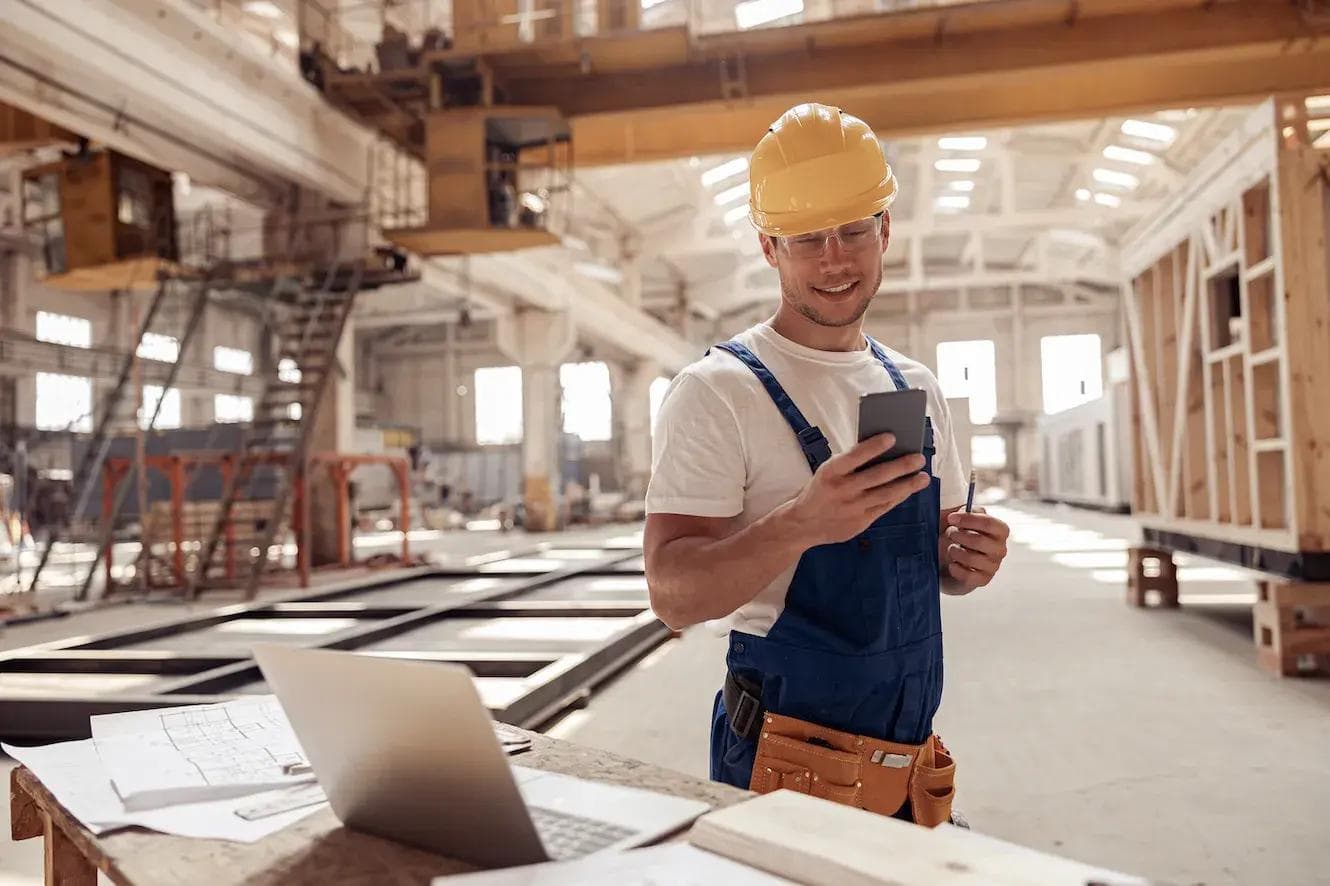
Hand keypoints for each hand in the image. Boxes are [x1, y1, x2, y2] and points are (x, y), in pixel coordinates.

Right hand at [786, 434, 930, 545]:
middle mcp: (842, 490)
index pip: (854, 456)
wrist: (803, 524)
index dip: (874, 446)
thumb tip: (883, 450)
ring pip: (885, 494)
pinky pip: (884, 507)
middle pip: (877, 476)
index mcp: (830, 472)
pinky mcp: (860, 522)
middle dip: (901, 466)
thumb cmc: (821, 490)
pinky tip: (909, 489)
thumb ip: (850, 464)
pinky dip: (898, 497)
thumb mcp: (827, 472)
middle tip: (919, 458)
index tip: (892, 436)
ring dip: (907, 485)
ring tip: (923, 476)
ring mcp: (852, 508)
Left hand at [943, 508, 1008, 590]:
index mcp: (999, 530)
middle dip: (958, 536)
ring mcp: (993, 566)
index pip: (990, 523)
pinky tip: (952, 564)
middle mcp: (1000, 549)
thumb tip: (964, 510)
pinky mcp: (983, 580)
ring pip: (971, 559)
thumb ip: (965, 510)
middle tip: (949, 534)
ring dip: (955, 552)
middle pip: (979, 541)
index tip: (951, 518)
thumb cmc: (956, 534)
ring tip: (951, 549)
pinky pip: (968, 576)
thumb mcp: (961, 518)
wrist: (947, 559)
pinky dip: (955, 568)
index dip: (968, 520)